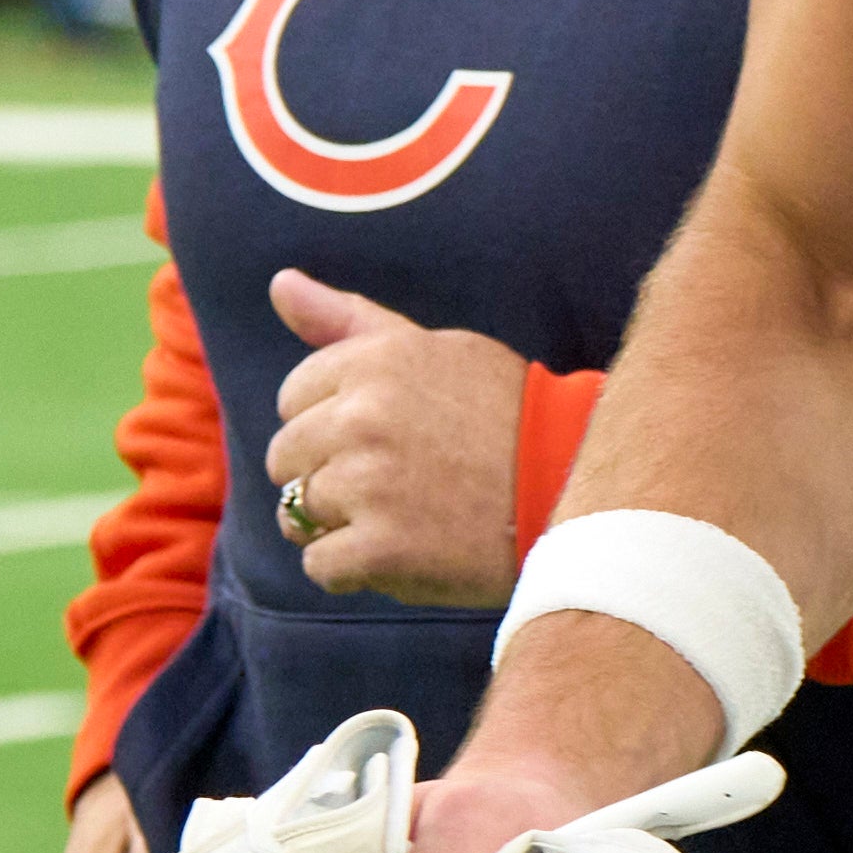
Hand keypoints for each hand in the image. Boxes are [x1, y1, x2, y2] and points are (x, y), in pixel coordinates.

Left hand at [261, 273, 529, 606]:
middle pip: (285, 458)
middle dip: (327, 475)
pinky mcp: (381, 549)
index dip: (334, 424)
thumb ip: (349, 321)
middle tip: (398, 482)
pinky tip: (404, 553)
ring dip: (339, 525)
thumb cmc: (503, 418)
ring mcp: (369, 485)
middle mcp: (363, 417)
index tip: (388, 435)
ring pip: (295, 514)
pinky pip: (319, 565)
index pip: (293, 398)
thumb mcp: (434, 350)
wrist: (573, 492)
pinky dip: (352, 570)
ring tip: (402, 518)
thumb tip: (279, 283)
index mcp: (374, 361)